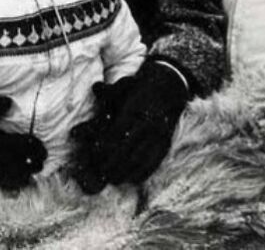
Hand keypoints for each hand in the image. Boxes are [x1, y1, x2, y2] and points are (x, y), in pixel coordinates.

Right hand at [0, 94, 46, 188]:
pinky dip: (6, 182)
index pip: (13, 145)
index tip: (42, 148)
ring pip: (3, 176)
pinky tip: (14, 183)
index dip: (29, 147)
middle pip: (11, 164)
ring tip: (33, 174)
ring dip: (20, 175)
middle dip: (29, 164)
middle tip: (42, 161)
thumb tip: (10, 104)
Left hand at [70, 59, 188, 190]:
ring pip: (140, 158)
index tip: (95, 152)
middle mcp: (148, 123)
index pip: (118, 131)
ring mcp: (158, 134)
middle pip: (128, 148)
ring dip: (125, 172)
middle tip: (100, 171)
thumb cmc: (141, 87)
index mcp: (136, 108)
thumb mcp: (124, 85)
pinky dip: (142, 173)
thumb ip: (108, 91)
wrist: (170, 87)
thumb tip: (95, 87)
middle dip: (112, 162)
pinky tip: (131, 179)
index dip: (106, 144)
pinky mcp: (166, 142)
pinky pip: (155, 162)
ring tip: (113, 179)